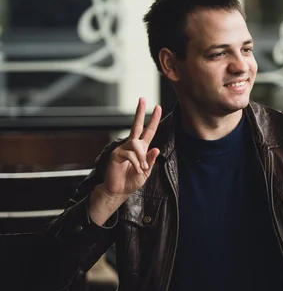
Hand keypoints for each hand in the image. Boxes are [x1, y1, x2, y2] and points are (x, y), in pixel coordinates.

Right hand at [89, 98, 161, 224]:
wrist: (119, 191)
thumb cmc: (131, 181)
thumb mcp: (147, 172)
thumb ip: (151, 161)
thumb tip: (156, 148)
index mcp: (141, 149)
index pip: (148, 131)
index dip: (153, 120)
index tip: (158, 107)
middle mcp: (132, 146)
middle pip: (137, 125)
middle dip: (140, 112)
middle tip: (143, 99)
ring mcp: (123, 149)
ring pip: (136, 145)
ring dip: (142, 158)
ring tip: (142, 169)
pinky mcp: (116, 154)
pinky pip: (129, 154)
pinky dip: (136, 162)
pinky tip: (137, 169)